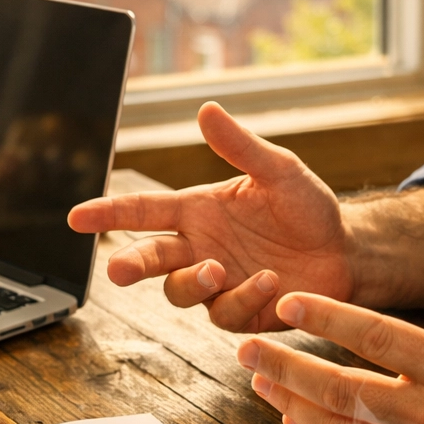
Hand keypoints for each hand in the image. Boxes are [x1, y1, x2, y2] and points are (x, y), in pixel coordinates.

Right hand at [67, 102, 349, 331]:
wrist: (347, 252)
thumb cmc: (309, 210)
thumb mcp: (279, 170)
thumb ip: (240, 146)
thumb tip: (206, 110)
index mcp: (197, 212)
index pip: (142, 211)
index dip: (108, 213)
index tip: (77, 218)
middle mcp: (198, 249)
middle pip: (148, 259)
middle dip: (129, 264)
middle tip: (117, 270)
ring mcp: (216, 284)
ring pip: (179, 292)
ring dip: (194, 281)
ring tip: (221, 268)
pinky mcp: (239, 312)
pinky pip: (224, 313)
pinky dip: (243, 297)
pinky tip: (270, 282)